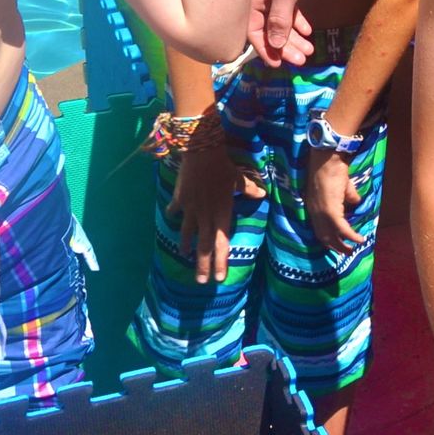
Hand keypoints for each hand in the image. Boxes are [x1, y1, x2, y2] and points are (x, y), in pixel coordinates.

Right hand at [168, 134, 263, 283]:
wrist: (201, 153)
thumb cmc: (223, 166)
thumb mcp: (239, 178)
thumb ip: (248, 190)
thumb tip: (262, 195)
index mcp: (221, 214)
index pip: (222, 244)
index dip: (221, 262)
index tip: (219, 278)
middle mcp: (205, 216)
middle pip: (204, 246)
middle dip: (202, 265)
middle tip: (201, 282)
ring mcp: (190, 210)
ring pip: (187, 233)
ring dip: (186, 245)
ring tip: (184, 255)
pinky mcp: (180, 200)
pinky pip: (176, 210)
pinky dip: (174, 214)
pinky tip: (171, 216)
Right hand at [250, 0, 332, 62]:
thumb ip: (279, 18)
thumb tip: (273, 45)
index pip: (252, 29)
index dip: (264, 48)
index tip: (278, 64)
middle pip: (268, 28)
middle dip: (284, 46)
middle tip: (301, 60)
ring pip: (280, 20)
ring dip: (293, 37)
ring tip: (309, 51)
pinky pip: (289, 10)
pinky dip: (297, 22)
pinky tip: (308, 31)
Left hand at [301, 146, 366, 253]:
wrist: (328, 160)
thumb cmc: (333, 169)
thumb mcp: (342, 187)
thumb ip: (348, 197)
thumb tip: (356, 203)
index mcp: (314, 207)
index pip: (318, 228)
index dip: (327, 238)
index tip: (336, 244)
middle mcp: (314, 213)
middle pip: (323, 236)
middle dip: (335, 246)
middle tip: (346, 252)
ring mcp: (321, 214)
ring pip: (331, 236)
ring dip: (342, 245)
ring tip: (352, 250)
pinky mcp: (331, 212)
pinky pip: (342, 229)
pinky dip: (351, 236)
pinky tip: (360, 240)